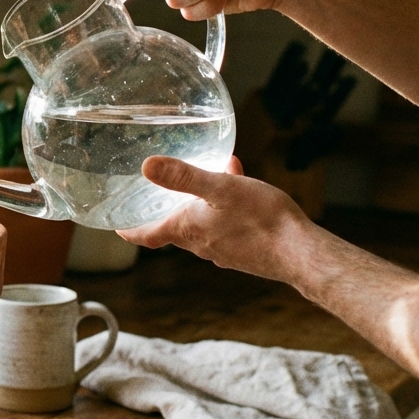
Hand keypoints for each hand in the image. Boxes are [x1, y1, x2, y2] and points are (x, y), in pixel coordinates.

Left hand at [117, 156, 315, 283]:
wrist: (300, 252)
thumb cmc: (261, 220)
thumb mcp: (220, 189)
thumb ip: (184, 177)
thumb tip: (147, 166)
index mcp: (188, 230)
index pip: (148, 235)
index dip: (130, 231)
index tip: (117, 228)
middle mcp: (202, 245)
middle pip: (174, 229)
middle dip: (167, 212)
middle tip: (159, 197)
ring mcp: (224, 250)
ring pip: (203, 224)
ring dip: (201, 204)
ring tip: (213, 177)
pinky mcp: (245, 251)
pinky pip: (227, 225)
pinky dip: (226, 207)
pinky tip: (243, 188)